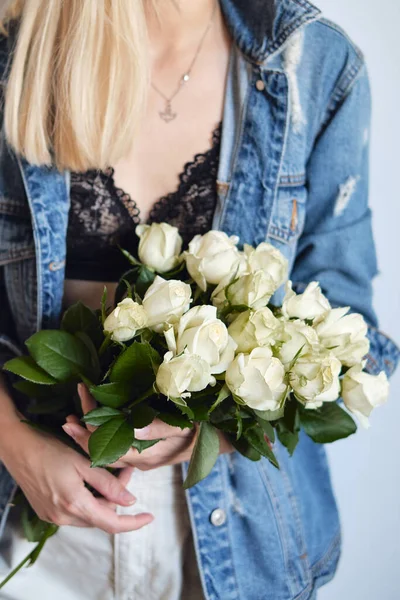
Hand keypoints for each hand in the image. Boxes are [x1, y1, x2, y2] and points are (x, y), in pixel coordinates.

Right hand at [1, 419, 153, 532]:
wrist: (17, 447)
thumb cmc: (49, 449)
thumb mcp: (82, 462)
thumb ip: (107, 483)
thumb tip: (130, 501)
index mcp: (75, 504)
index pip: (111, 523)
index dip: (133, 522)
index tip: (149, 516)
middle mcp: (63, 516)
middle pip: (100, 516)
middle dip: (117, 498)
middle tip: (125, 471)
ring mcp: (53, 516)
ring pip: (88, 513)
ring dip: (102, 498)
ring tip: (110, 473)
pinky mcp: (46, 511)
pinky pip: (75, 511)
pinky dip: (88, 499)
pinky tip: (90, 480)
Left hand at [63, 383, 233, 469]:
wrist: (221, 440)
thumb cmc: (203, 431)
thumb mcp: (182, 426)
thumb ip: (156, 428)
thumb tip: (129, 425)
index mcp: (146, 455)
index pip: (108, 446)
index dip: (89, 430)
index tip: (75, 412)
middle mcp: (142, 459)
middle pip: (105, 450)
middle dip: (84, 434)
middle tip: (66, 419)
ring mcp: (145, 456)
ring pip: (111, 449)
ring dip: (93, 434)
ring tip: (76, 420)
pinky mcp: (149, 451)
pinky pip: (122, 446)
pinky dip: (107, 434)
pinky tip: (101, 423)